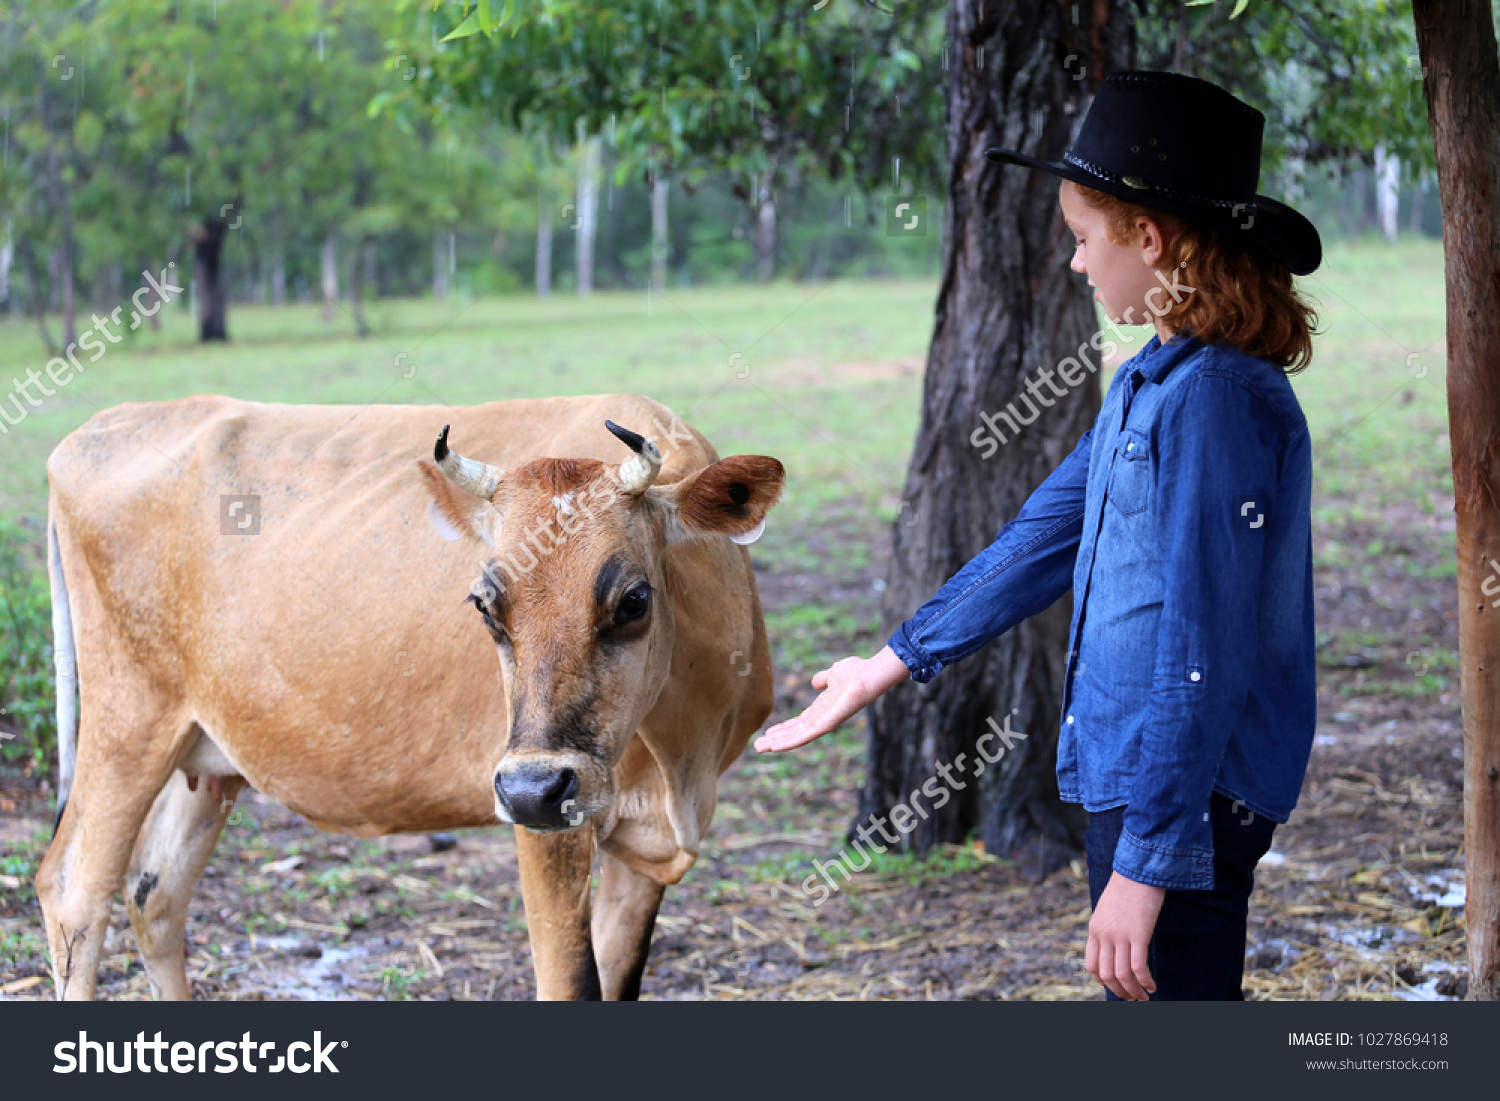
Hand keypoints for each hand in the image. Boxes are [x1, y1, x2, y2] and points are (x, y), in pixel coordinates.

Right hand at [753, 646, 908, 752]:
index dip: (783, 728)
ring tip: (759, 749)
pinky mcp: (828, 724)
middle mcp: (822, 718)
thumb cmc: (856, 672)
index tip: (768, 732)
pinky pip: (806, 736)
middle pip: (795, 732)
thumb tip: (815, 682)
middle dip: (776, 739)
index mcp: (822, 708)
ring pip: (796, 737)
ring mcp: (825, 723)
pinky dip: (789, 742)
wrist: (869, 673)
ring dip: (777, 743)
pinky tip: (775, 747)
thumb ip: (823, 679)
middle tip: (757, 746)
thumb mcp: (833, 673)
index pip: (799, 722)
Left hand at [1085, 871, 1165, 999]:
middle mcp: (1104, 935)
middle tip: (1133, 998)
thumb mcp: (1108, 909)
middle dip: (1120, 991)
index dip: (1103, 981)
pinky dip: (1145, 982)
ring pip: (1122, 975)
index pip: (1091, 966)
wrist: (1139, 870)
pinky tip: (1152, 987)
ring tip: (1144, 998)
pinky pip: (1138, 968)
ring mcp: (1120, 935)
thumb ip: (1108, 928)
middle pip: (1106, 975)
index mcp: (1094, 929)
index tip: (1116, 986)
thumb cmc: (1127, 888)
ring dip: (1133, 991)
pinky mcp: (1138, 934)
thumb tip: (1115, 947)